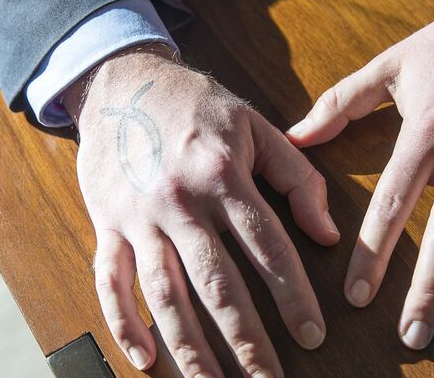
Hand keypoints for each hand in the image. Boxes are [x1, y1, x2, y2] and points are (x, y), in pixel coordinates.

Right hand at [62, 44, 339, 376]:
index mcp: (222, 174)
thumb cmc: (198, 106)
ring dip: (190, 347)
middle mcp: (179, 202)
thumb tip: (326, 233)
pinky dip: (122, 323)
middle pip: (217, 283)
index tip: (313, 335)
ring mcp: (137, 218)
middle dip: (247, 339)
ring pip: (164, 294)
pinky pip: (109, 282)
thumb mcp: (256, 126)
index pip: (267, 247)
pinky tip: (146, 359)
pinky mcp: (107, 225)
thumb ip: (298, 178)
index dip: (294, 295)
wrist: (122, 82)